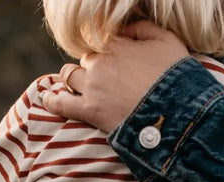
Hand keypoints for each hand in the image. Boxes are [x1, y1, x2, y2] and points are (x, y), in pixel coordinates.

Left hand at [42, 20, 188, 132]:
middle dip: (94, 68)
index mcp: (117, 43)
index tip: (116, 63)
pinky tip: (48, 100)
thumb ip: (144, 27)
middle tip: (106, 82)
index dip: (109, 52)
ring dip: (75, 81)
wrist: (175, 112)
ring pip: (71, 77)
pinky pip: (61, 103)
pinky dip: (52, 101)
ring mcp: (93, 86)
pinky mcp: (89, 110)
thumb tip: (125, 28)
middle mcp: (101, 61)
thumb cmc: (176, 78)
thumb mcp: (169, 41)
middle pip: (87, 59)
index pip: (102, 41)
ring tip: (80, 89)